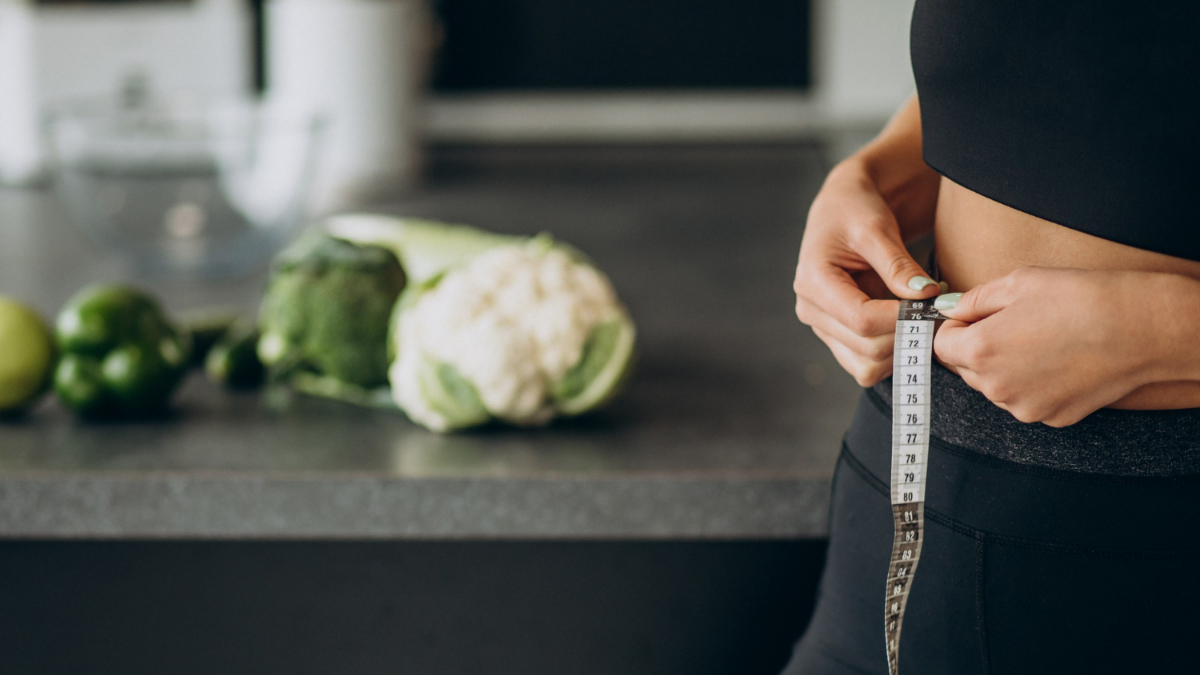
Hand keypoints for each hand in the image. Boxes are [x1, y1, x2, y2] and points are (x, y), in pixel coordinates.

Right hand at [794, 160, 938, 385]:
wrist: (844, 208)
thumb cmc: (855, 210)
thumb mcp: (877, 228)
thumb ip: (898, 265)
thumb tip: (925, 297)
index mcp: (813, 282)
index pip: (861, 319)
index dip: (902, 319)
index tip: (934, 306)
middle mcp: (811, 310)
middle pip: (866, 348)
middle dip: (908, 335)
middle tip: (939, 312)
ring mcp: (824, 327)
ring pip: (867, 366)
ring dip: (902, 350)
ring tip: (924, 319)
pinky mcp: (839, 336)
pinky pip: (868, 365)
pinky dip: (895, 354)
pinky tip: (910, 327)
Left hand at [934, 267, 1165, 426]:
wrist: (1141, 329)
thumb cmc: (1079, 299)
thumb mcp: (1018, 283)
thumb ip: (973, 300)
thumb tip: (950, 309)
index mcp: (980, 351)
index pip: (941, 345)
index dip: (956, 326)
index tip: (976, 315)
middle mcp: (996, 388)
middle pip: (965, 368)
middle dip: (977, 347)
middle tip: (1015, 324)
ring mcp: (1024, 407)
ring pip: (996, 386)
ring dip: (1004, 367)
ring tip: (1042, 340)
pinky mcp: (1051, 418)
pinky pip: (1026, 399)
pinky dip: (1033, 383)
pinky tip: (1060, 361)